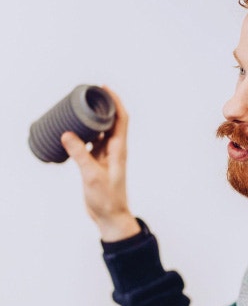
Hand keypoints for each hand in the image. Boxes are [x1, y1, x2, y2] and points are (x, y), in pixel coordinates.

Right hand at [61, 86, 140, 241]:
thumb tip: (68, 134)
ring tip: (78, 108)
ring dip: (92, 119)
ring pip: (100, 132)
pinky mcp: (97, 163)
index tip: (105, 88)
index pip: (121, 119)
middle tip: (87, 93)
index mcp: (119, 150)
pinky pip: (91, 143)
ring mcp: (106, 156)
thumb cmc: (106, 198)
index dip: (115, 102)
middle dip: (102, 106)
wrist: (110, 216)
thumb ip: (80, 155)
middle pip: (111, 121)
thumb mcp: (91, 176)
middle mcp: (115, 150)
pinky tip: (72, 132)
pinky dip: (83, 134)